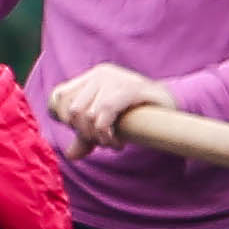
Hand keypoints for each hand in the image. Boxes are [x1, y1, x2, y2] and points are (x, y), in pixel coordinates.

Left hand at [44, 62, 161, 148]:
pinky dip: (107, 132)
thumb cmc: (135, 115)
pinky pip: (107, 110)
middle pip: (73, 110)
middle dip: (85, 134)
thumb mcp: (106, 126)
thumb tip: (71, 155)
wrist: (170, 107)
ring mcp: (117, 78)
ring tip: (112, 144)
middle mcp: (100, 74)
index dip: (64, 120)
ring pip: (88, 113)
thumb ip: (86, 137)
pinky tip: (117, 143)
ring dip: (98, 137)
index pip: (58, 97)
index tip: (83, 134)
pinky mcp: (132, 87)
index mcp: (89, 78)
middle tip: (102, 143)